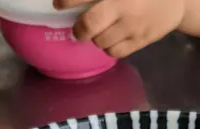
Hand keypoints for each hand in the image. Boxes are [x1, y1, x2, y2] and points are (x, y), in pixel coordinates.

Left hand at [54, 0, 186, 58]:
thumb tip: (77, 1)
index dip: (67, 1)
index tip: (58, 4)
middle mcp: (124, 6)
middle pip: (89, 24)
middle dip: (79, 28)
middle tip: (78, 28)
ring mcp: (133, 26)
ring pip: (100, 41)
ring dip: (95, 37)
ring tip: (100, 31)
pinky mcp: (141, 40)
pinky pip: (115, 51)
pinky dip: (109, 47)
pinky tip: (112, 39)